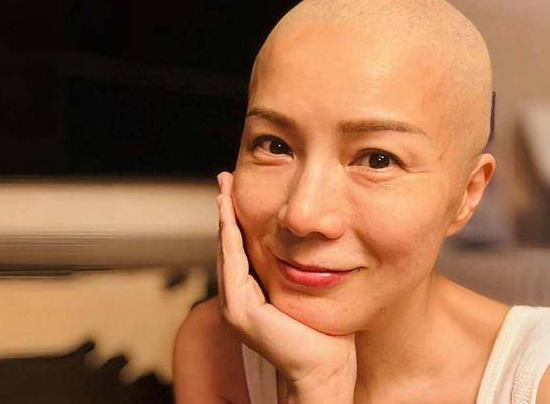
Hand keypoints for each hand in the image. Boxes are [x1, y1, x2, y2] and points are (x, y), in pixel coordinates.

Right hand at [216, 171, 356, 401]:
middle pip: (231, 245)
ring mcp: (236, 306)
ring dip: (224, 218)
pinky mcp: (241, 311)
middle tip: (225, 180)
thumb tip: (315, 242)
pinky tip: (230, 215)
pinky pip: (234, 265)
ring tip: (223, 190)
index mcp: (255, 293)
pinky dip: (230, 238)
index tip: (237, 191)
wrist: (326, 368)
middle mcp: (240, 298)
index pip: (244, 248)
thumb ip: (302, 269)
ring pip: (228, 251)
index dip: (239, 218)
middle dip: (227, 211)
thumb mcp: (309, 290)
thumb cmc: (325, 333)